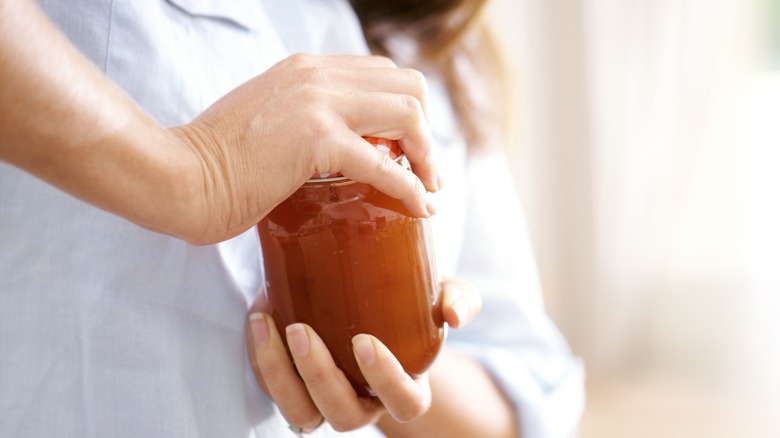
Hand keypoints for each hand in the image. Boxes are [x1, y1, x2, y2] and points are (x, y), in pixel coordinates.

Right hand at [0, 0, 438, 246]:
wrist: (177, 177)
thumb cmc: (214, 161)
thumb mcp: (265, 120)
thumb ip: (299, 119)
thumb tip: (326, 147)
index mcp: (306, 68)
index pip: (381, 73)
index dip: (406, 109)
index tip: (409, 148)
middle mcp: (317, 74)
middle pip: (408, 85)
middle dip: (425, 129)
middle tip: (424, 169)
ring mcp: (317, 103)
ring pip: (408, 113)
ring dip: (427, 155)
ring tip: (427, 188)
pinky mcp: (315, 139)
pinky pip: (384, 162)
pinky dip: (411, 187)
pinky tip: (419, 207)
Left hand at [245, 277, 480, 432]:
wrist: (371, 300)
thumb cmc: (410, 305)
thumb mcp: (439, 295)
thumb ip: (458, 299)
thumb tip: (456, 315)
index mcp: (405, 389)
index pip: (404, 403)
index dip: (386, 380)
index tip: (364, 341)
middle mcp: (364, 404)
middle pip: (344, 414)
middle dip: (319, 376)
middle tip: (302, 330)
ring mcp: (326, 401)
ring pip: (301, 412)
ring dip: (279, 373)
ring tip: (267, 325)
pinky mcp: (294, 387)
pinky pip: (274, 389)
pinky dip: (261, 359)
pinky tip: (259, 318)